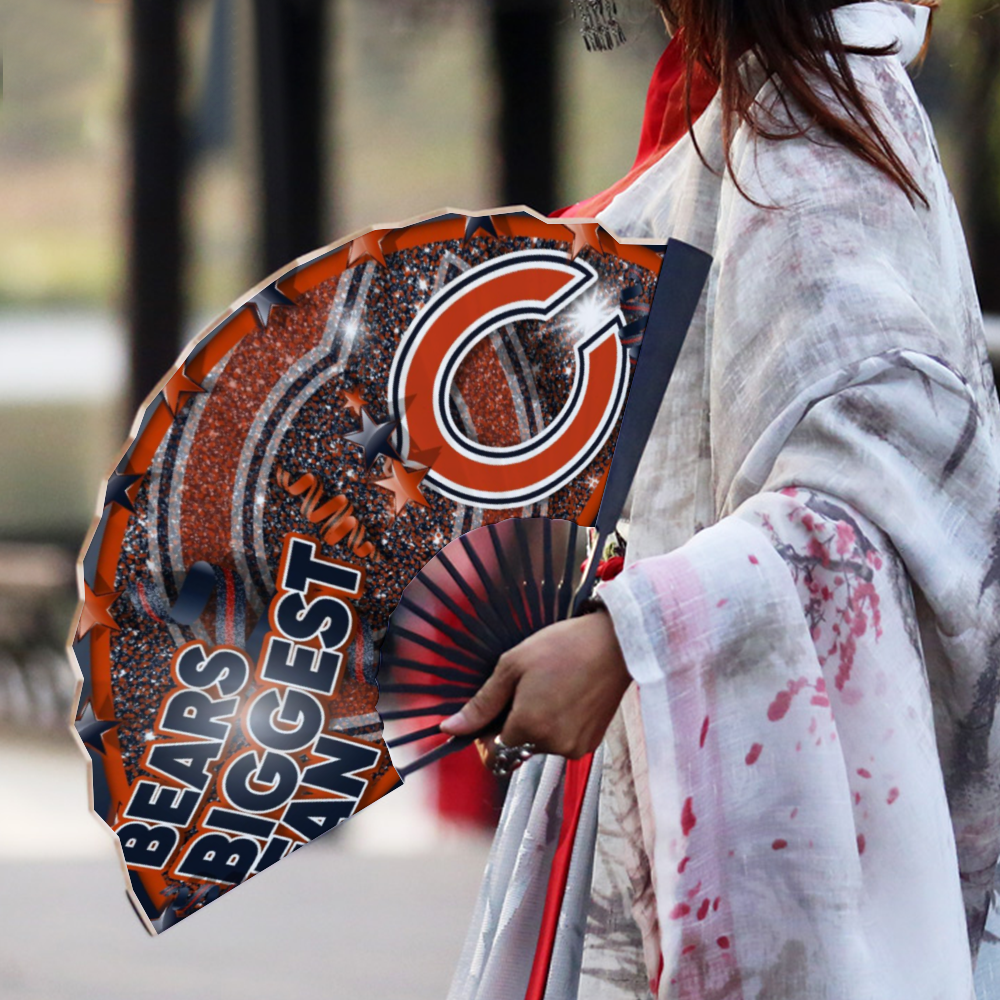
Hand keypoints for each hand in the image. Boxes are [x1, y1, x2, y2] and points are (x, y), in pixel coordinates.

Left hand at [438, 608, 631, 764]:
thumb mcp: (513, 666)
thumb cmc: (562, 647)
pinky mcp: (590, 744)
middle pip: (515, 748)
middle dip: (512, 725)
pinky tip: (566, 696)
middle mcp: (552, 746)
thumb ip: (482, 703)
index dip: (485, 734)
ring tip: (549, 688)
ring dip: (535, 725)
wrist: (616, 644)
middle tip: (524, 689)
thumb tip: (450, 728)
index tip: (493, 711)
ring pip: (537, 746)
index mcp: (529, 727)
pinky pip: (560, 742)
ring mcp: (574, 748)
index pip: (492, 752)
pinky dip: (556, 726)